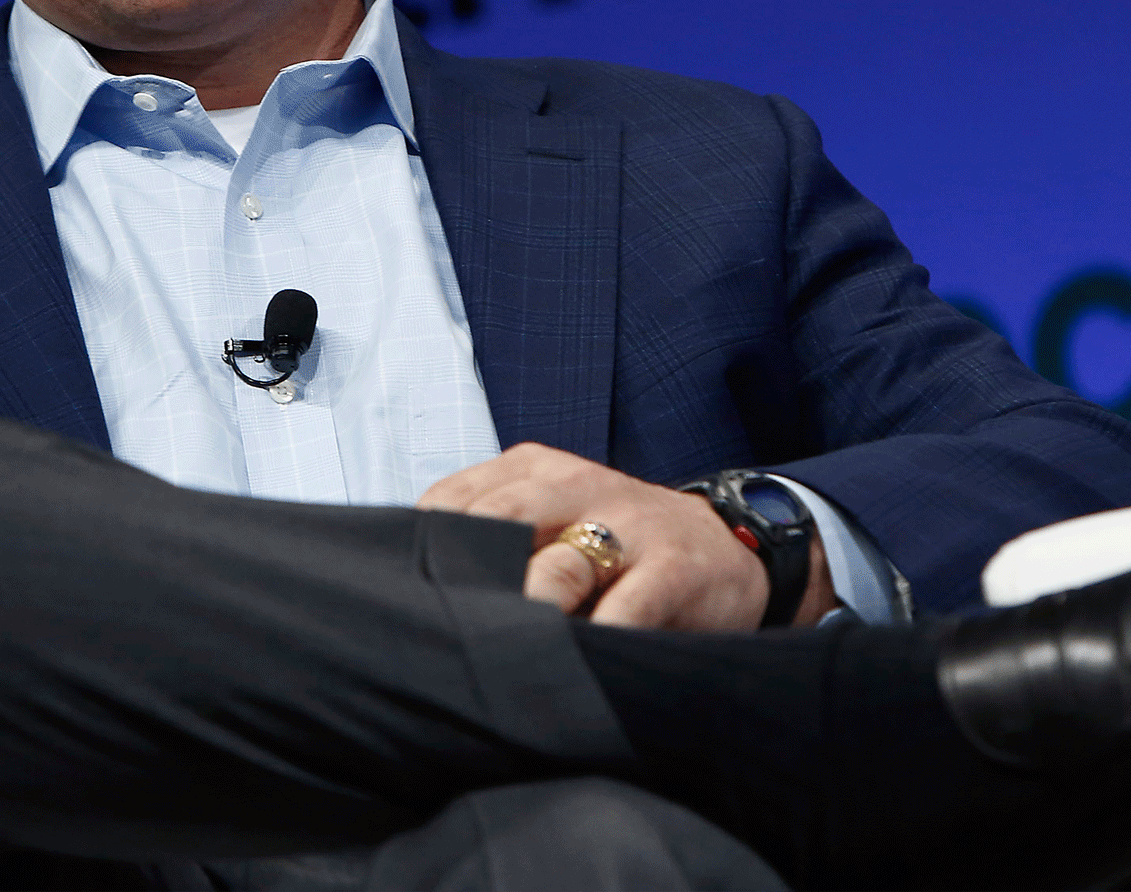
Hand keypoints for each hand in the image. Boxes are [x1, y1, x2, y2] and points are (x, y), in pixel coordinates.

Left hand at [417, 442, 838, 630]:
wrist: (727, 547)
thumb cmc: (615, 542)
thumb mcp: (552, 518)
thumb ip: (493, 536)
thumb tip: (409, 585)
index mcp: (532, 470)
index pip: (454, 500)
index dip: (425, 551)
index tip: (403, 596)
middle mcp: (575, 486)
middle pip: (497, 522)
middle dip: (466, 579)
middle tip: (439, 630)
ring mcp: (628, 524)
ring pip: (557, 568)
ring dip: (524, 614)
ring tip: (499, 654)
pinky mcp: (673, 567)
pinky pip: (627, 606)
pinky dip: (598, 638)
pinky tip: (577, 662)